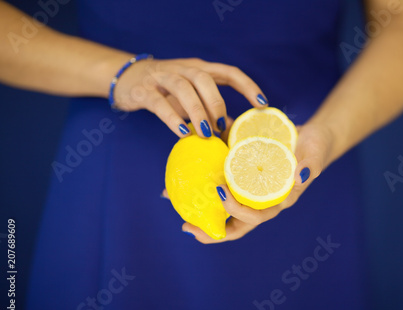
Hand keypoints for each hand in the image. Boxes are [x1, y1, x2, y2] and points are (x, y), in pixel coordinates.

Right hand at [113, 57, 267, 137]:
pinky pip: (160, 103)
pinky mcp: (144, 90)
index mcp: (200, 69)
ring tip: (205, 133)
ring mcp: (162, 77)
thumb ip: (210, 111)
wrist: (126, 78)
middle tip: (220, 128)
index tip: (262, 104)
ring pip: (183, 88)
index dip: (247, 86)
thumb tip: (232, 131)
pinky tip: (183, 133)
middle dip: (216, 103)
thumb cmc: (166, 91)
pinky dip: (173, 118)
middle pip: (204, 78)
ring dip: (197, 111)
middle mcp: (183, 69)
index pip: (229, 72)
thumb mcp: (191, 98)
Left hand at [181, 122, 333, 243]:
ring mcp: (249, 188)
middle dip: (210, 228)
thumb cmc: (315, 147)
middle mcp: (260, 200)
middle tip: (186, 226)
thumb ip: (310, 165)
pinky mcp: (242, 173)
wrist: (310, 137)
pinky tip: (184, 171)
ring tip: (173, 200)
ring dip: (199, 206)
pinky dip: (203, 178)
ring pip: (222, 205)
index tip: (219, 193)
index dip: (236, 212)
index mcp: (276, 202)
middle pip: (234, 223)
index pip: (255, 218)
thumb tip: (301, 176)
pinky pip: (222, 180)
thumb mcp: (315, 154)